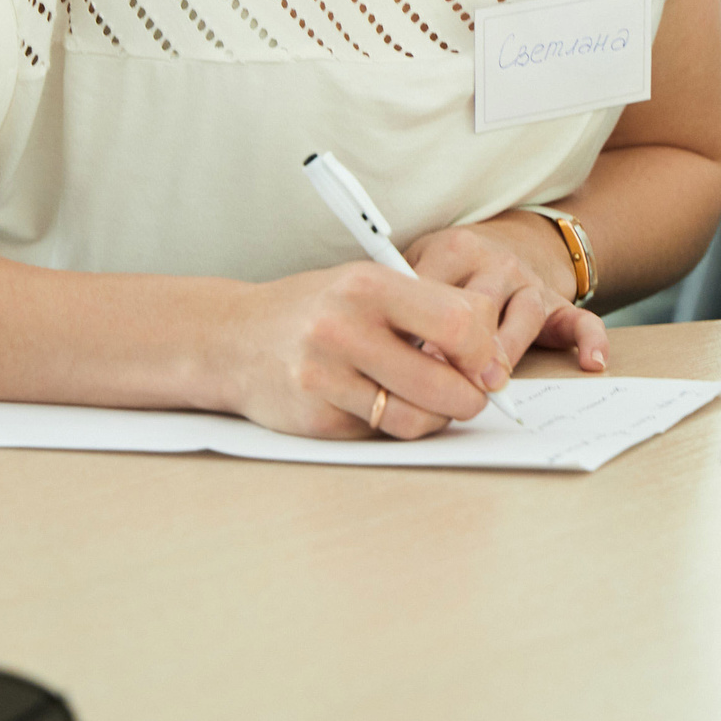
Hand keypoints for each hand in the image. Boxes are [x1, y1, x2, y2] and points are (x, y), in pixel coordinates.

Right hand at [212, 260, 510, 439]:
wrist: (232, 339)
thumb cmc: (315, 309)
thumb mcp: (366, 285)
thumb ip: (425, 310)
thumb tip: (488, 358)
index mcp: (367, 285)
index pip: (460, 322)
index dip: (484, 349)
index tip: (484, 361)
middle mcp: (344, 328)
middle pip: (445, 380)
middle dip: (471, 396)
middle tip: (472, 395)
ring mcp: (325, 377)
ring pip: (416, 419)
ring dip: (437, 419)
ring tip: (432, 403)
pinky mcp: (316, 419)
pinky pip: (380, 435)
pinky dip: (394, 426)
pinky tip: (384, 406)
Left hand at [409, 214, 607, 372]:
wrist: (511, 241)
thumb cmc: (450, 267)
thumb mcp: (418, 264)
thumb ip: (400, 296)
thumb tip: (380, 342)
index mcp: (455, 250)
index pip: (435, 287)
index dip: (419, 325)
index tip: (404, 356)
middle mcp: (497, 263)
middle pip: (482, 303)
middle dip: (461, 343)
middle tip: (442, 374)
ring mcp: (531, 284)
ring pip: (526, 315)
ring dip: (507, 350)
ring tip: (492, 380)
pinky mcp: (559, 304)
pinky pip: (582, 320)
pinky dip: (591, 340)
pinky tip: (592, 363)